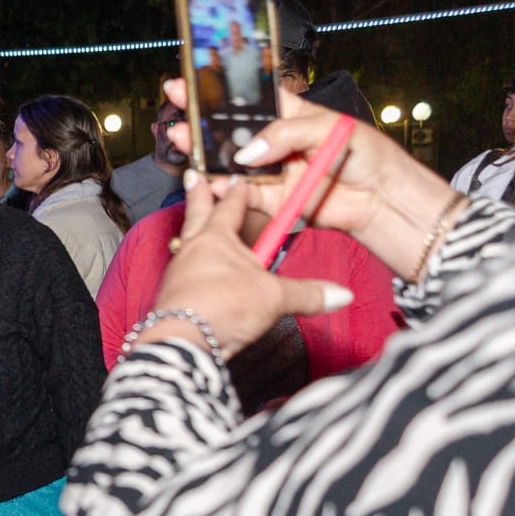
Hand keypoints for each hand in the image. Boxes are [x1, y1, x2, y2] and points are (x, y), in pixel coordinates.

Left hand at [138, 175, 352, 359]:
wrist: (184, 341)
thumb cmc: (222, 306)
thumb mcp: (274, 297)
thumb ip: (308, 294)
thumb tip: (341, 294)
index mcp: (216, 237)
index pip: (229, 206)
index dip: (237, 192)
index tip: (239, 179)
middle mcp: (192, 249)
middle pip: (196, 213)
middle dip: (198, 193)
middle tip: (192, 175)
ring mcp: (178, 273)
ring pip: (187, 243)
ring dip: (194, 232)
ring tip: (199, 227)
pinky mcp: (173, 297)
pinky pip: (184, 274)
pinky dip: (192, 268)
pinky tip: (201, 277)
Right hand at [160, 78, 457, 279]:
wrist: (387, 202)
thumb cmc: (371, 157)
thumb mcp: (330, 131)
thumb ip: (286, 135)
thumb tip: (248, 152)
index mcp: (296, 114)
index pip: (255, 97)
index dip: (226, 89)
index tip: (196, 78)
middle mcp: (282, 141)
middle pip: (235, 128)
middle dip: (204, 118)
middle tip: (177, 105)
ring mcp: (278, 170)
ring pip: (234, 161)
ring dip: (207, 153)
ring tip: (182, 141)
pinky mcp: (278, 200)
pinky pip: (245, 194)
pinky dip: (227, 189)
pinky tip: (210, 179)